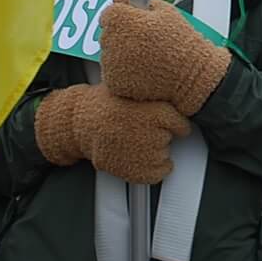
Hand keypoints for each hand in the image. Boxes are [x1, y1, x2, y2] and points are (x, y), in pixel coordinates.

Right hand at [34, 83, 191, 184]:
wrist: (80, 124)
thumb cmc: (105, 104)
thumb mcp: (132, 89)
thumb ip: (156, 94)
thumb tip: (179, 87)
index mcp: (156, 111)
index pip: (182, 123)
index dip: (175, 122)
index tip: (167, 121)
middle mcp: (153, 133)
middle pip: (171, 138)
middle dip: (162, 133)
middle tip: (140, 128)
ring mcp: (145, 154)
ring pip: (165, 155)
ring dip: (155, 150)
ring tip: (134, 141)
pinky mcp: (137, 172)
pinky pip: (159, 173)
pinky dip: (155, 169)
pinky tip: (140, 157)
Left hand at [100, 0, 232, 115]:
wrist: (191, 75)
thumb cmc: (181, 41)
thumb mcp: (164, 11)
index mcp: (123, 20)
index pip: (108, 13)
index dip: (121, 16)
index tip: (132, 21)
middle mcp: (113, 41)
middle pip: (107, 33)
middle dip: (120, 34)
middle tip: (143, 40)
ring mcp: (112, 63)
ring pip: (108, 53)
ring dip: (121, 53)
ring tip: (146, 57)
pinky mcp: (114, 82)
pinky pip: (112, 72)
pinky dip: (123, 71)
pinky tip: (143, 69)